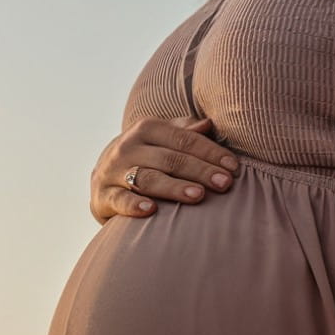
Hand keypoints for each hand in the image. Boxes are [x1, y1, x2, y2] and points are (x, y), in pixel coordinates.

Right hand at [89, 116, 241, 224]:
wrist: (101, 177)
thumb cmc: (144, 157)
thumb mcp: (161, 140)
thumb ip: (184, 133)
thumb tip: (209, 124)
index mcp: (147, 129)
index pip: (184, 139)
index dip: (210, 152)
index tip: (234, 168)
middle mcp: (129, 147)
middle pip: (170, 159)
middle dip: (200, 171)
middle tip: (225, 184)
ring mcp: (114, 171)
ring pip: (148, 178)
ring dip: (174, 187)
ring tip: (198, 196)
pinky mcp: (103, 196)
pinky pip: (120, 200)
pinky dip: (134, 205)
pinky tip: (151, 210)